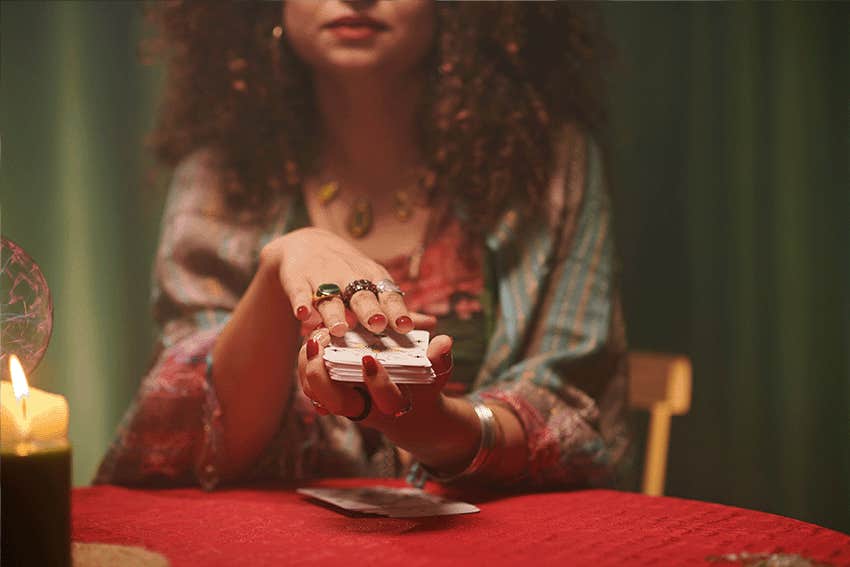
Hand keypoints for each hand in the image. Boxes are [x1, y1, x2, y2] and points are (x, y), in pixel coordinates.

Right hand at [261, 227, 414, 335]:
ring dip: (334, 312)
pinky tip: (303, 314)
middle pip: (361, 294)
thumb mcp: (373, 285)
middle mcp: (349, 276)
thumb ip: (396, 308)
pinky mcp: (297, 278)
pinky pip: (298, 291)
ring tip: (339, 329)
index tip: (404, 326)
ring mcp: (322, 277)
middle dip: (369, 309)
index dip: (396, 309)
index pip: (387, 294)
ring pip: (329, 296)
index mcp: (372, 278)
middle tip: (377, 324)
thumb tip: (432, 324)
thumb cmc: (348, 274)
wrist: (306, 244)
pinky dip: (300, 302)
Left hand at [297, 330, 452, 429]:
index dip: (378, 382)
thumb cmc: (424, 389)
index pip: (385, 400)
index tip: (370, 358)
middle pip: (337, 404)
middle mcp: (367, 408)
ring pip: (318, 395)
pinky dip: (307, 368)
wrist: (412, 415)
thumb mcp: (437, 374)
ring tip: (313, 339)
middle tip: (320, 345)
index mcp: (394, 404)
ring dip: (310, 369)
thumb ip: (440, 359)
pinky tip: (311, 344)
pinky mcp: (335, 396)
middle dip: (323, 378)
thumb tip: (443, 341)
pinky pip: (312, 387)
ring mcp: (348, 404)